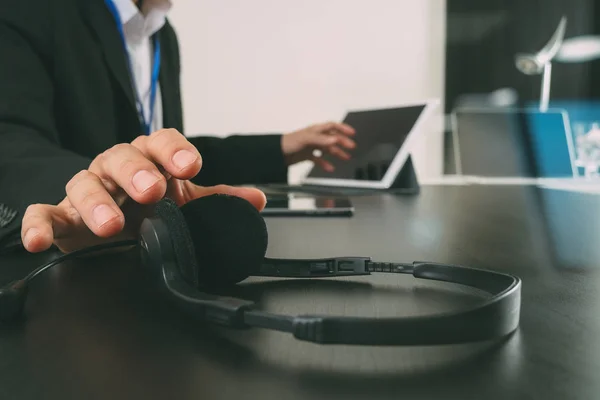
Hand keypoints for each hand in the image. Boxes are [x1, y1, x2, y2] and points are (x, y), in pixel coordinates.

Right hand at [21, 129, 266, 253]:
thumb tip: (257, 199)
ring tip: (111, 225)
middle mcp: (116, 169)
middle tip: (151, 190)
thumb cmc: (151, 208)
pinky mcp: (62, 217)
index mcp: (149, 160)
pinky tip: (40, 240)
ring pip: (83, 184)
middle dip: (136, 172)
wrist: (115, 226)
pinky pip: (43, 214)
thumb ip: (217, 200)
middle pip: (121, 158)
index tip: (191, 164)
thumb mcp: (186, 203)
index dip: (175, 150)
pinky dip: (39, 225)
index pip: (161, 142)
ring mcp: (87, 191)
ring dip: (96, 203)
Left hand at [281, 122, 355, 170]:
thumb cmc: (288, 143)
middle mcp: (315, 137)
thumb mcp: (306, 139)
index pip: (332, 126)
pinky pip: (319, 159)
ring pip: (328, 149)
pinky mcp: (307, 155)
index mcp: (315, 130)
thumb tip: (335, 140)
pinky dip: (325, 164)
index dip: (343, 128)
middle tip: (352, 147)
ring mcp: (311, 146)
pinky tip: (330, 168)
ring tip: (346, 158)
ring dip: (337, 153)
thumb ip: (321, 140)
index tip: (352, 133)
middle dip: (343, 142)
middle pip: (332, 138)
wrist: (276, 154)